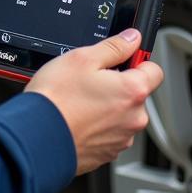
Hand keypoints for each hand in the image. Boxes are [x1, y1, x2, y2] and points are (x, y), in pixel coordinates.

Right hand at [26, 28, 163, 173]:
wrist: (37, 139)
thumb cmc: (57, 100)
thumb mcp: (83, 58)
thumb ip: (114, 46)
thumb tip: (132, 39)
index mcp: (133, 92)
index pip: (154, 70)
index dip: (136, 60)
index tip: (120, 59)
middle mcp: (133, 119)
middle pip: (135, 93)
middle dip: (118, 84)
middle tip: (90, 80)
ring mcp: (121, 139)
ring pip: (121, 113)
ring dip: (107, 106)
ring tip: (78, 101)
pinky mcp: (107, 153)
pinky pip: (108, 132)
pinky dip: (96, 124)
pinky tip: (76, 117)